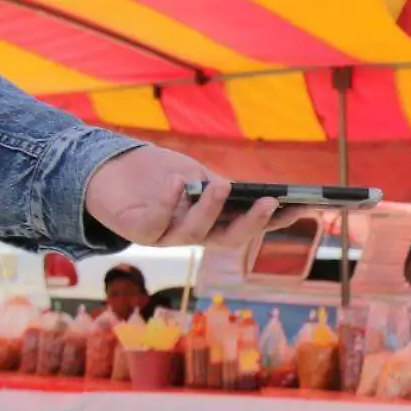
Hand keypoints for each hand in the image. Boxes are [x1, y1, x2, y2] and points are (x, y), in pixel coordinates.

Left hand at [83, 147, 289, 248]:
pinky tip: (179, 182)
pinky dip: (171, 200)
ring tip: (222, 185)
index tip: (305, 206)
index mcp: (213, 222)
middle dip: (252, 222)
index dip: (279, 219)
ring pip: (198, 232)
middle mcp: (195, 235)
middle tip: (271, 202)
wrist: (105, 173)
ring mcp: (169, 237)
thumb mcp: (192, 172)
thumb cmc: (154, 173)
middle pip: (231, 237)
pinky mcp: (141, 234)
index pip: (252, 224)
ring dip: (212, 209)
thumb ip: (213, 183)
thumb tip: (239, 191)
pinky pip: (160, 222)